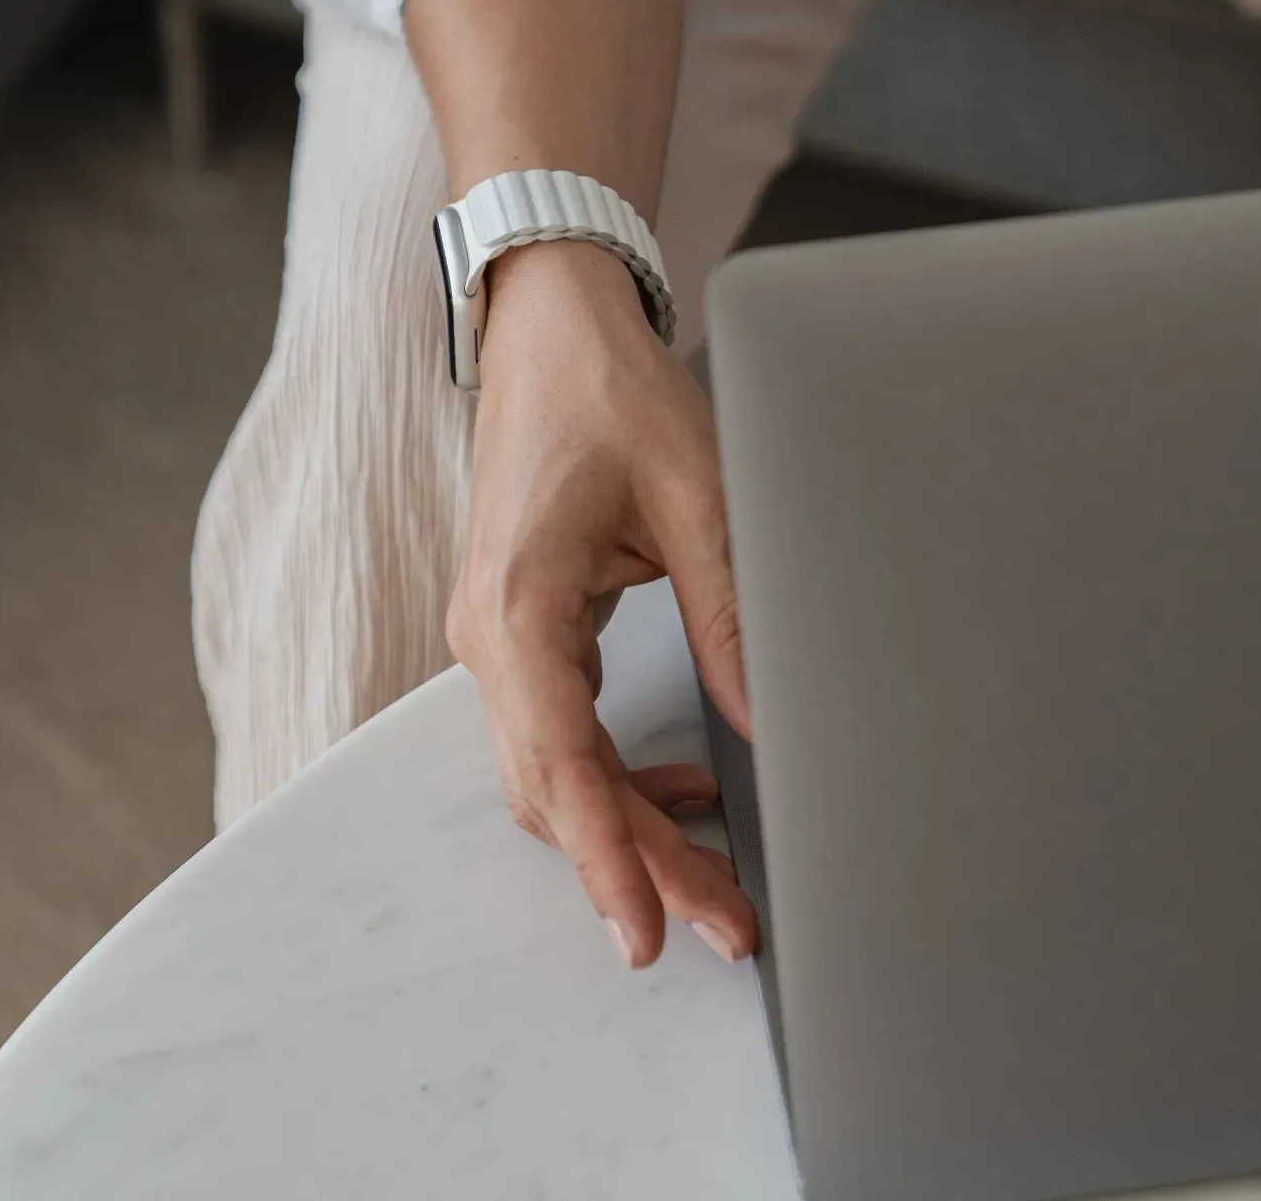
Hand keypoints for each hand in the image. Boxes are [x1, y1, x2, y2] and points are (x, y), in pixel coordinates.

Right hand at [446, 240, 756, 968]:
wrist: (552, 331)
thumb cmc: (612, 394)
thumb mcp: (697, 501)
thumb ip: (729, 618)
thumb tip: (770, 727)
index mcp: (520, 601)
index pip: (559, 759)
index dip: (607, 854)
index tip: (648, 928)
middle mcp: (490, 632)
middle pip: (557, 785)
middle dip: (639, 860)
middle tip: (726, 922)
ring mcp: (497, 634)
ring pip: (555, 769)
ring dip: (628, 826)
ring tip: (713, 880)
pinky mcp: (522, 627)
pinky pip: (559, 728)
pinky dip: (614, 774)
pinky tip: (679, 786)